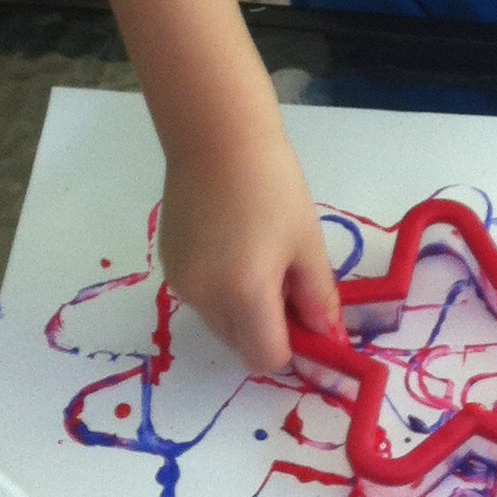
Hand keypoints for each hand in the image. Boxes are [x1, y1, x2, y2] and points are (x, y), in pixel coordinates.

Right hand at [156, 122, 341, 372]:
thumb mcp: (307, 243)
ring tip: (260, 257)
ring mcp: (181, 283)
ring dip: (244, 310)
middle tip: (289, 283)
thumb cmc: (273, 185)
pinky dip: (221, 289)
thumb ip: (317, 298)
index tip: (309, 320)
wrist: (217, 137)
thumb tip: (328, 337)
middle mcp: (205, 298)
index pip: (267, 358)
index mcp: (244, 295)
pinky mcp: (168, 264)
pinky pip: (202, 296)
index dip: (293, 349)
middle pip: (242, 344)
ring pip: (221, 322)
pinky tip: (233, 245)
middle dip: (269, 328)